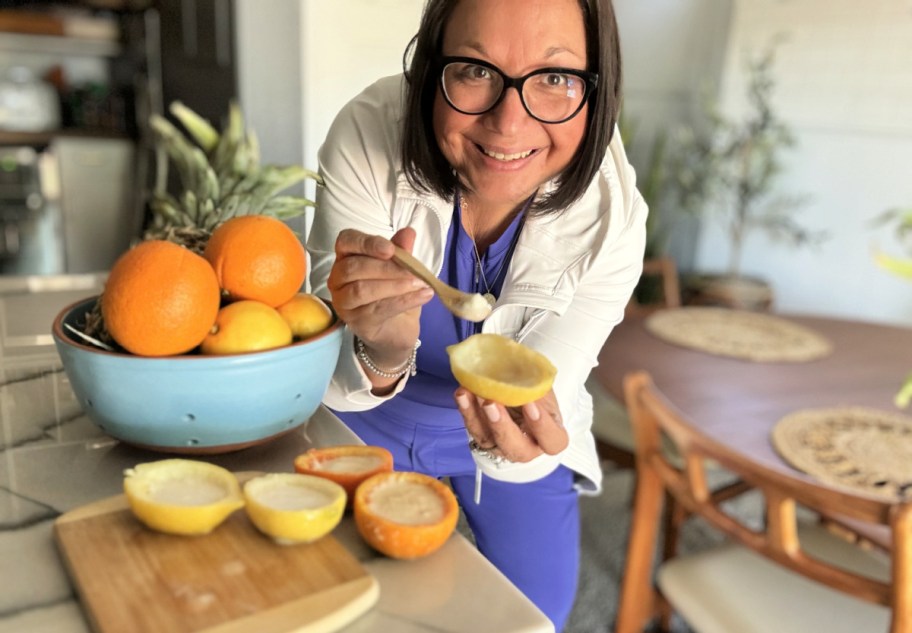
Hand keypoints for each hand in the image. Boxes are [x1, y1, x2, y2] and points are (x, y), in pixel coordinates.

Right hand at [327, 227, 433, 367]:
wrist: (397, 330)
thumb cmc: (394, 293)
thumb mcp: (401, 269)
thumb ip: (401, 251)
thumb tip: (408, 233)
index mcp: (347, 257)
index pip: (346, 241)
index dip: (367, 243)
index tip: (390, 249)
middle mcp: (338, 279)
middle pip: (354, 267)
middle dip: (387, 268)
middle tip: (415, 272)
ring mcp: (344, 302)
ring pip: (362, 290)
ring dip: (394, 286)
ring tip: (420, 285)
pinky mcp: (356, 322)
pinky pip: (376, 309)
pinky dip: (403, 301)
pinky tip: (423, 296)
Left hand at [455, 388, 568, 462]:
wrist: (523, 394)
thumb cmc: (539, 395)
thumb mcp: (544, 388)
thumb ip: (537, 385)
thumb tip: (523, 373)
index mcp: (551, 437)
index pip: (552, 441)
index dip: (542, 425)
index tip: (530, 403)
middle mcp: (527, 447)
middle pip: (516, 450)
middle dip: (501, 427)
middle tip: (490, 404)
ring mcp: (502, 445)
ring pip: (487, 439)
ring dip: (475, 416)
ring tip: (467, 393)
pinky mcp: (483, 437)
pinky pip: (472, 427)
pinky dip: (466, 409)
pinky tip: (462, 393)